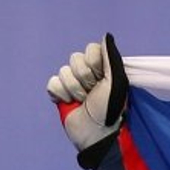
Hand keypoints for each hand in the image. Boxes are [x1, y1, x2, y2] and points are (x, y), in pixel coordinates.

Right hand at [46, 34, 126, 158]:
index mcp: (103, 69)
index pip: (90, 50)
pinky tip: (70, 104)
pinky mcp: (59, 95)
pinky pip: (52, 83)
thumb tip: (106, 36)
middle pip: (75, 58)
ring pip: (63, 71)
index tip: (103, 79)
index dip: (95, 64)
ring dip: (75, 89)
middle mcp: (87, 75)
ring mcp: (72, 85)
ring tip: (84, 102)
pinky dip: (60, 94)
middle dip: (85, 78)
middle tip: (94, 94)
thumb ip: (111, 58)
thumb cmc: (111, 110)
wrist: (97, 134)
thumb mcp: (116, 82)